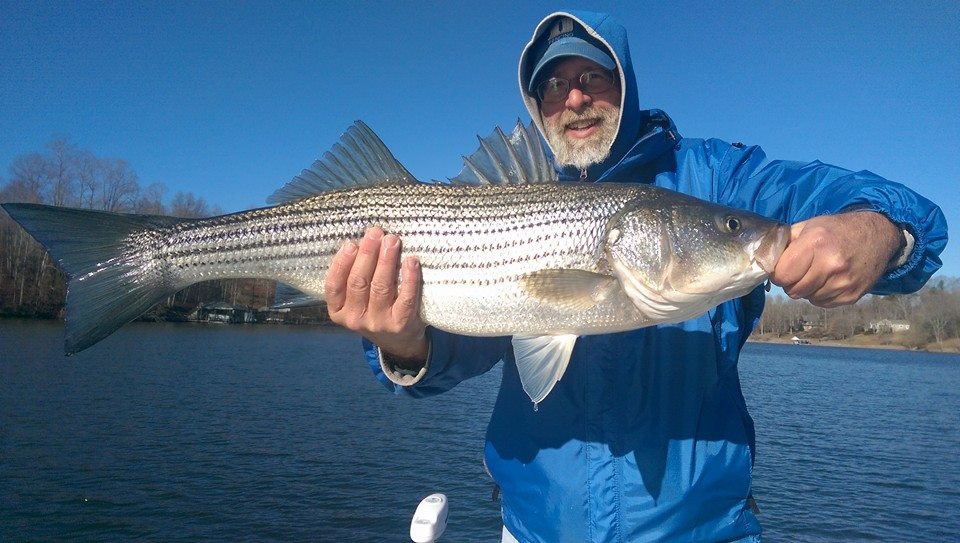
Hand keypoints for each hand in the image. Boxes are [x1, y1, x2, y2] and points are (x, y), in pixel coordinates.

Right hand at [324, 227, 428, 359]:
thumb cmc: (375, 309)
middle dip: (368, 254)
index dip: (342, 263)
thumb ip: (354, 277)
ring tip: (392, 240)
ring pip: (381, 287)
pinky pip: (405, 298)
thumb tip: (362, 241)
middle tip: (376, 232)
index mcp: (338, 311)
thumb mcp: (356, 300)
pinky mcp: (400, 324)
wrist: (399, 341)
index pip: (334, 285)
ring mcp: (378, 323)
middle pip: (359, 282)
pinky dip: (409, 278)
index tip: (351, 243)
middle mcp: (355, 319)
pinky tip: (411, 261)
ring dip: (387, 260)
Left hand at [770, 211, 900, 307]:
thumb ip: (785, 242)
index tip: (783, 268)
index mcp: (815, 244)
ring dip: (807, 289)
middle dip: (791, 282)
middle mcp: (830, 265)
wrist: (878, 235)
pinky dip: (821, 294)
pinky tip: (829, 280)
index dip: (778, 273)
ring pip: (807, 298)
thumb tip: (764, 260)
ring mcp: (843, 282)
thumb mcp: (809, 226)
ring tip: (817, 273)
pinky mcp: (852, 296)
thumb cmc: (837, 229)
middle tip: (800, 270)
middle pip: (793, 290)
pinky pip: (823, 303)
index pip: (781, 275)